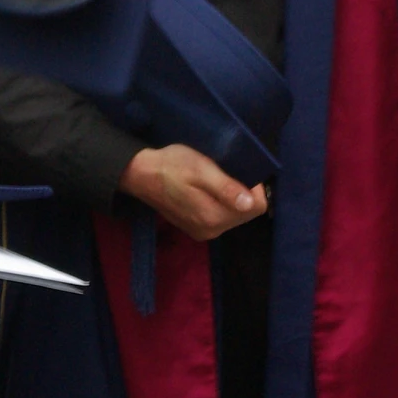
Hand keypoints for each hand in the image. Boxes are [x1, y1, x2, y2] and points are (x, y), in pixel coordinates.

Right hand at [121, 145, 266, 241]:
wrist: (140, 174)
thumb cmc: (171, 165)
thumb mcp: (200, 169)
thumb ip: (225, 187)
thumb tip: (250, 203)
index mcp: (214, 217)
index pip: (257, 207)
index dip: (254, 186)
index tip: (239, 170)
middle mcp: (212, 230)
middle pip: (247, 213)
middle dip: (244, 193)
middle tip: (227, 172)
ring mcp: (204, 232)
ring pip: (236, 216)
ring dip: (233, 199)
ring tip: (218, 179)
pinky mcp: (197, 230)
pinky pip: (222, 218)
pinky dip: (222, 204)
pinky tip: (209, 191)